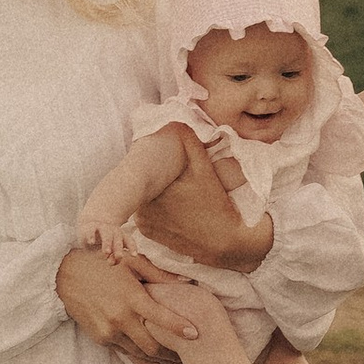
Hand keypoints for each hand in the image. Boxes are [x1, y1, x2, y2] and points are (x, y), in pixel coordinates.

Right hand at [57, 242, 206, 363]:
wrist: (66, 276)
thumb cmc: (103, 265)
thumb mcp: (130, 263)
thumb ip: (158, 274)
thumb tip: (186, 282)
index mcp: (131, 297)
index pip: (161, 317)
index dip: (180, 327)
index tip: (196, 334)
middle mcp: (120, 318)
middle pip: (153, 346)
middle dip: (172, 354)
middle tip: (189, 357)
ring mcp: (109, 331)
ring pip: (140, 354)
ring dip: (158, 360)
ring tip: (176, 363)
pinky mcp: (101, 339)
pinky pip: (126, 352)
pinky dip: (141, 356)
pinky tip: (154, 359)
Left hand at [132, 123, 272, 271]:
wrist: (223, 242)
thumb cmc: (214, 205)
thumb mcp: (205, 172)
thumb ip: (191, 145)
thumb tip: (179, 122)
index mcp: (152, 191)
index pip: (142, 170)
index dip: (150, 163)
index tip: (156, 156)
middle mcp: (143, 208)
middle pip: (141, 185)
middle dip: (150, 177)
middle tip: (165, 172)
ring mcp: (144, 223)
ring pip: (141, 198)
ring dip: (150, 192)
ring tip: (167, 187)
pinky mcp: (148, 234)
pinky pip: (144, 213)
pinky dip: (152, 208)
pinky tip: (167, 204)